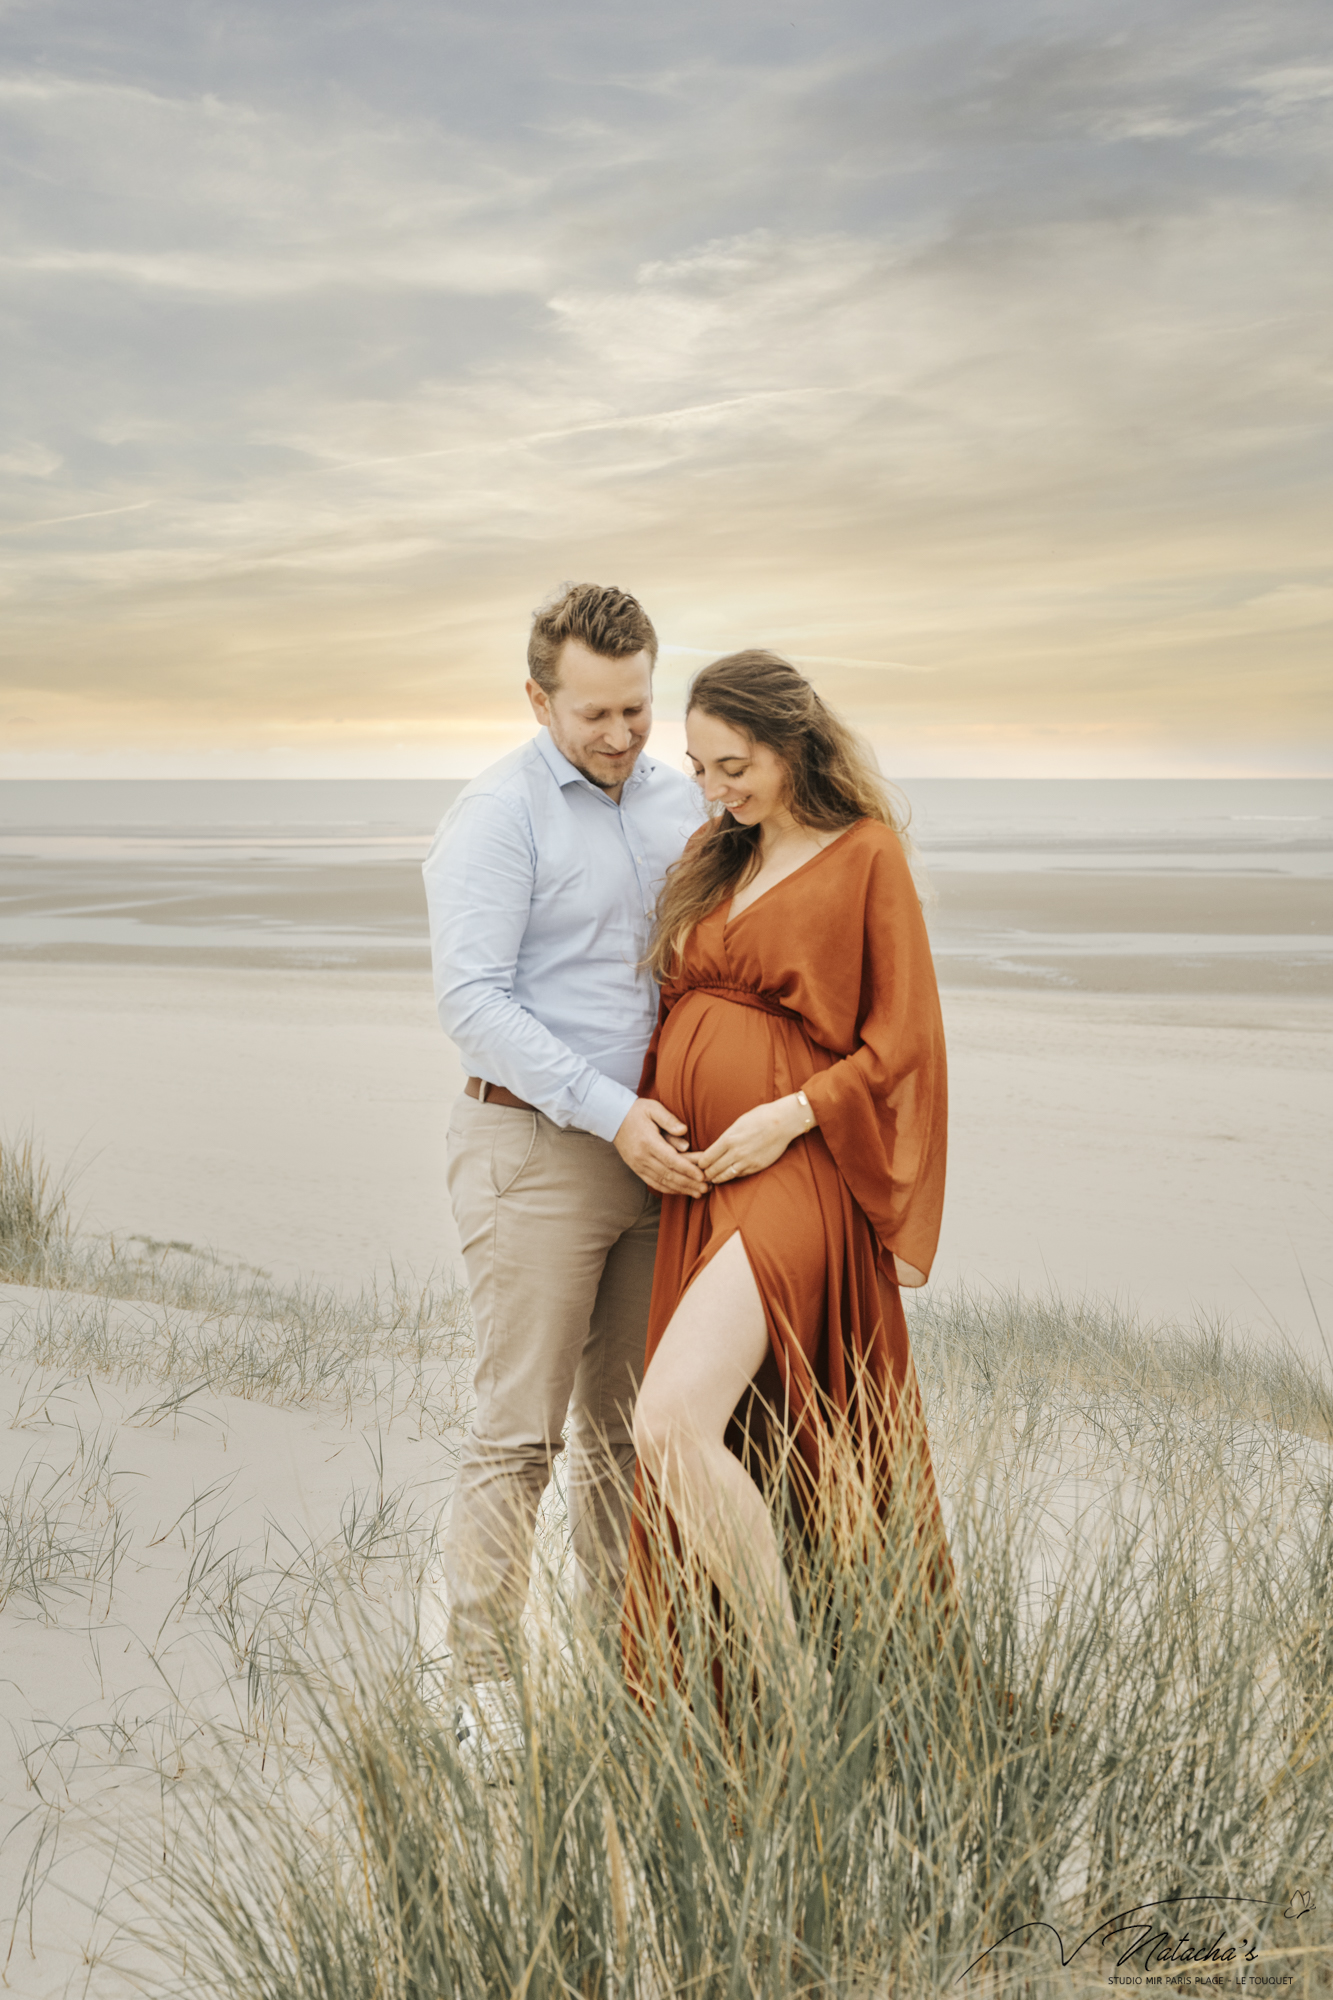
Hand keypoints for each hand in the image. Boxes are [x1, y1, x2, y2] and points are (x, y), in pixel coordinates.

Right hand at [614, 1099, 708, 1196]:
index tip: (702, 1176)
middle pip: (669, 1174)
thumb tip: (684, 1131)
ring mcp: (638, 1165)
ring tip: (698, 1194)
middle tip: (706, 1189)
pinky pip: (654, 1183)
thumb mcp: (653, 1108)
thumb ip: (669, 1119)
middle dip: (689, 1184)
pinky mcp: (637, 1169)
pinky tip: (682, 1192)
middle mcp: (642, 1157)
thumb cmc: (637, 1111)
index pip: (671, 1160)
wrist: (613, 1118)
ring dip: (681, 1189)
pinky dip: (669, 1189)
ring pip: (662, 1182)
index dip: (688, 1170)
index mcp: (648, 1142)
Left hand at [695, 1095, 811, 1184]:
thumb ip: (726, 1138)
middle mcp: (735, 1152)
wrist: (782, 1122)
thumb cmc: (759, 1118)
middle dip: (706, 1173)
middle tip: (702, 1175)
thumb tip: (716, 1148)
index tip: (699, 1164)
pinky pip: (740, 1175)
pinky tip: (729, 1175)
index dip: (700, 1163)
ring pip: (725, 1176)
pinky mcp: (756, 1167)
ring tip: (713, 1179)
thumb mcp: (737, 1124)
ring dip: (717, 1178)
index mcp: (728, 1139)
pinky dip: (732, 1176)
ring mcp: (746, 1161)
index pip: (706, 1158)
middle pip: (713, 1169)